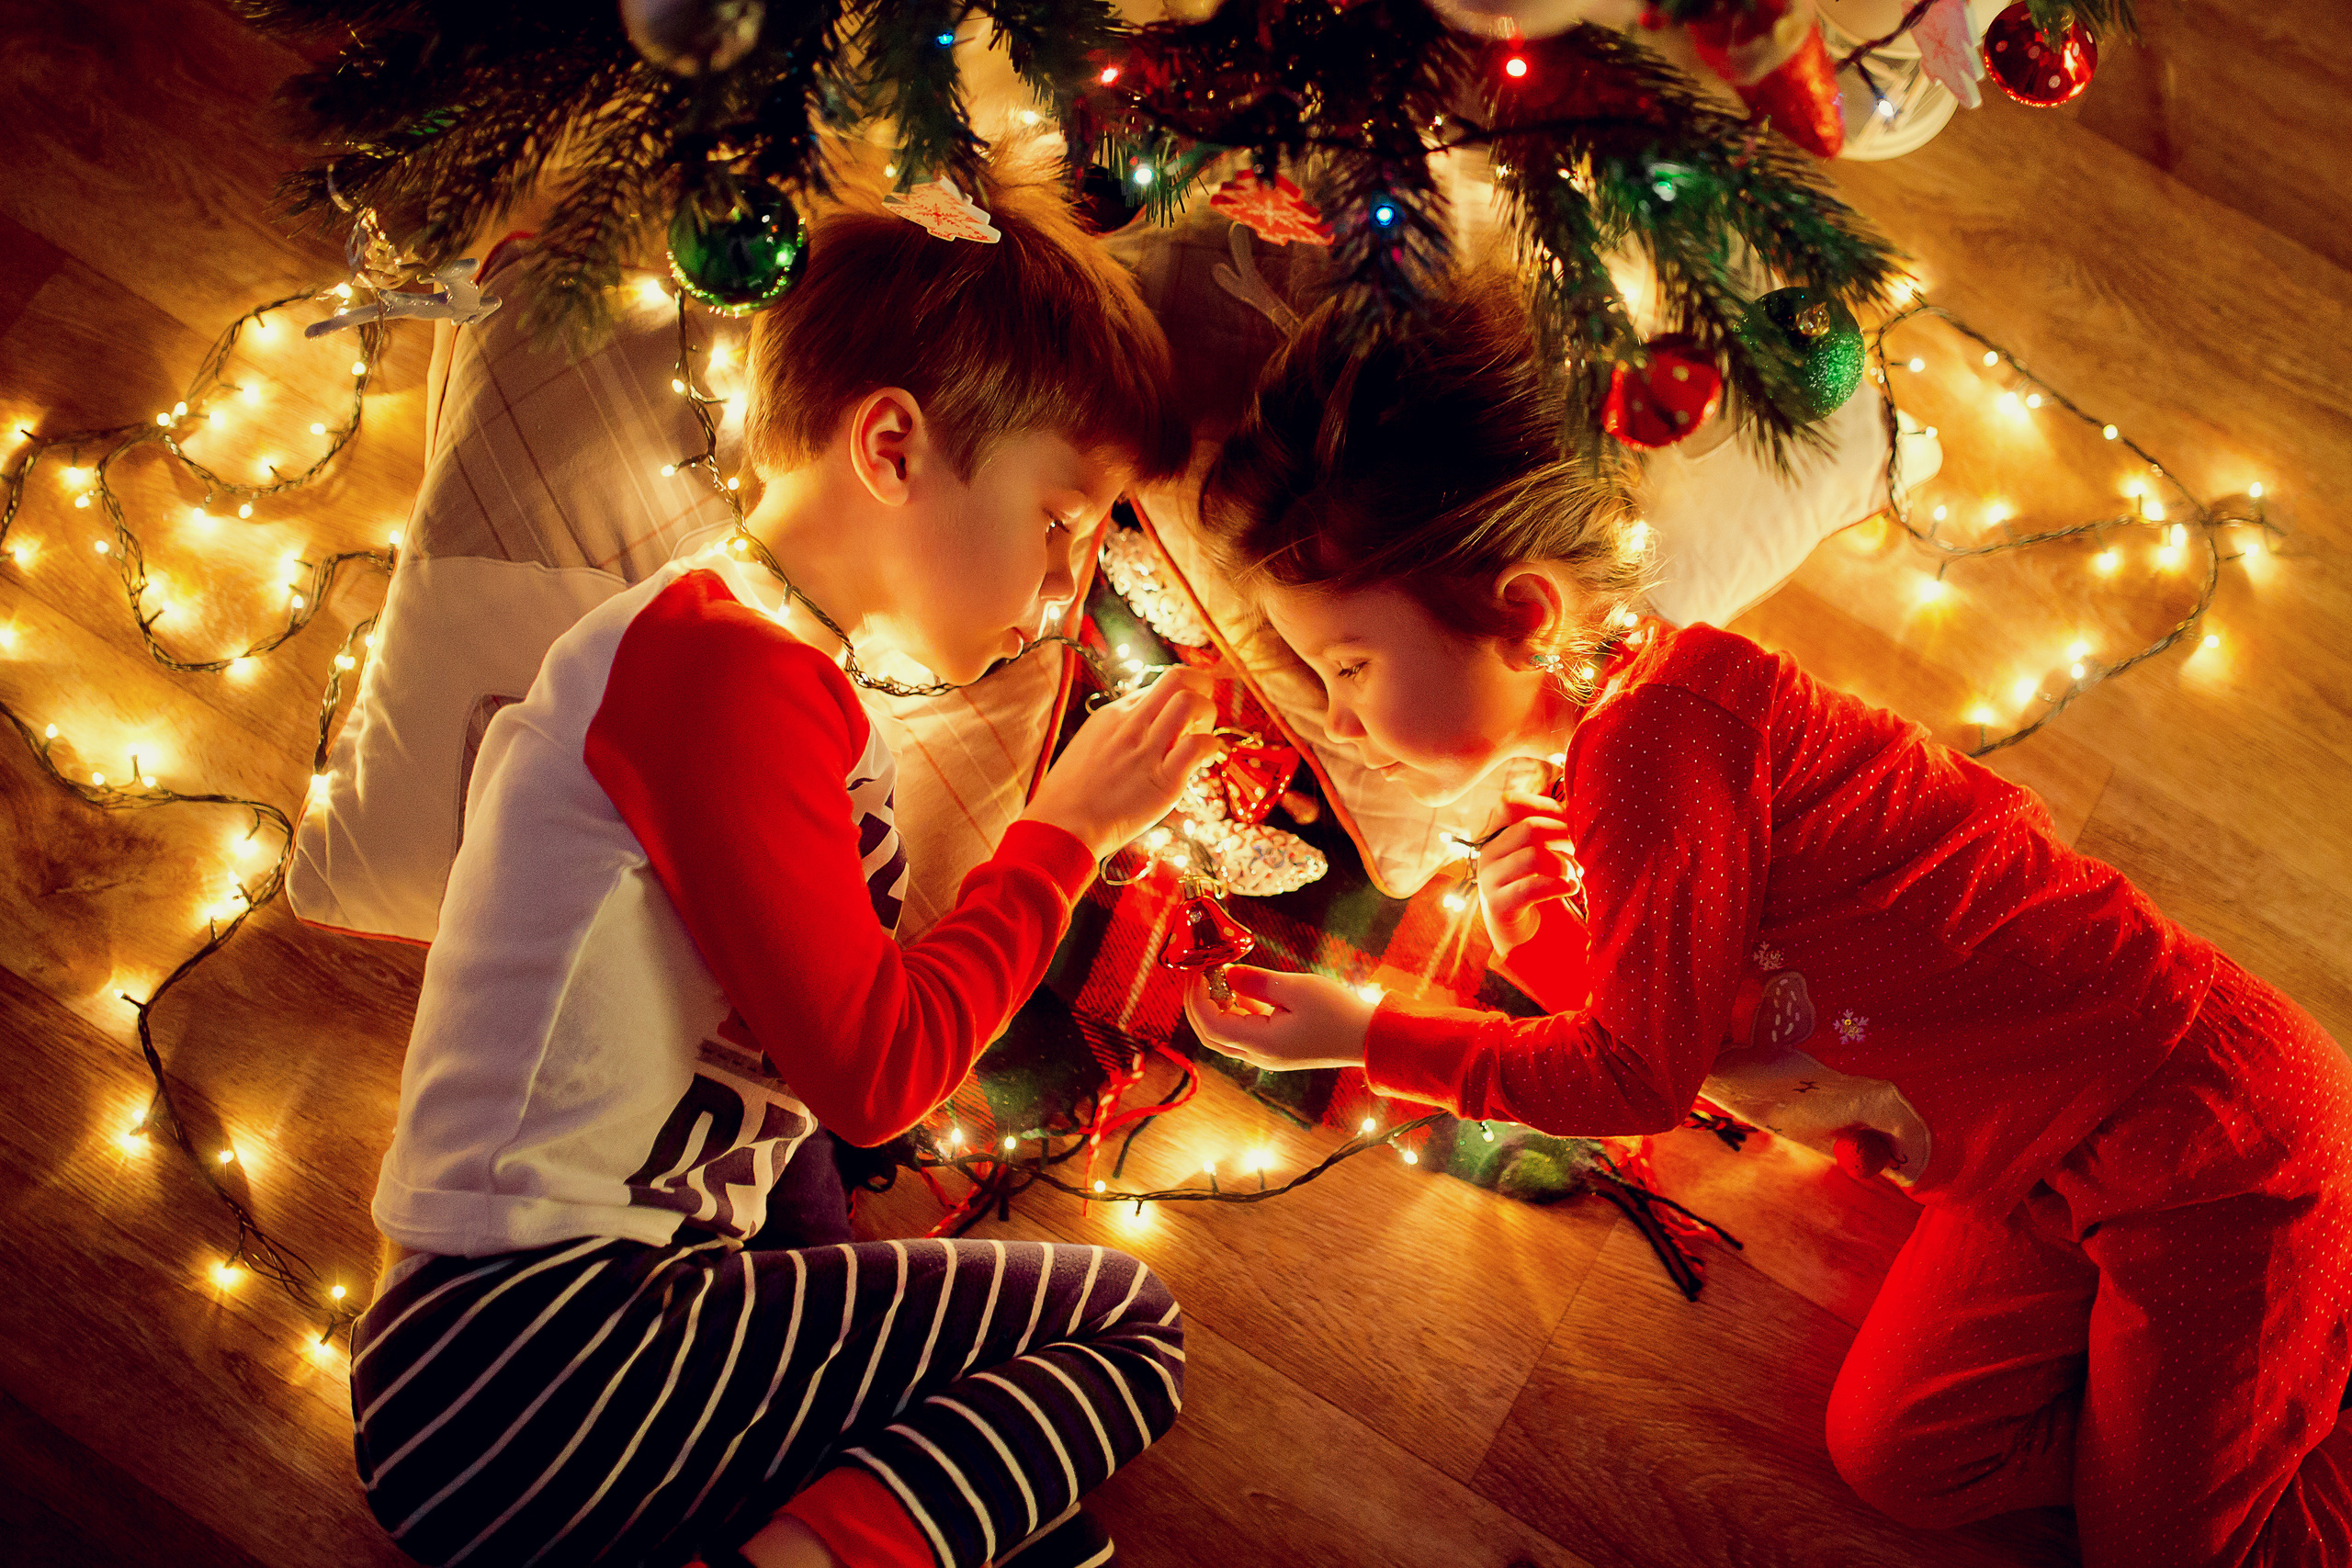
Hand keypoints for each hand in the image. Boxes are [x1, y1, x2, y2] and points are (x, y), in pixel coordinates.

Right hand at [1021, 666, 1221, 860]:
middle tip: (1200, 719)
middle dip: (1202, 689)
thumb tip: (1144, 730)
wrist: (1062, 826)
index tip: (1180, 721)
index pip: (1160, 684)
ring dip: (1208, 716)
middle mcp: (1131, 724)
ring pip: (1190, 703)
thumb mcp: (1090, 745)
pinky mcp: (1163, 780)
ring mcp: (1147, 750)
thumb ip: (1118, 732)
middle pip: (1179, 676)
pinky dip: (1211, 748)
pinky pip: (1198, 746)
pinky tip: (1204, 763)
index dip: (1179, 696)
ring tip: (1200, 739)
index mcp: (1114, 714)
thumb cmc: (1073, 794)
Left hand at [1182, 966, 1373, 1073]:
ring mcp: (1266, 1056)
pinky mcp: (1275, 1050)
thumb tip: (1226, 974)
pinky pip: (1243, 1033)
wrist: (1370, 1039)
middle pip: (1210, 1034)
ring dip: (1215, 1006)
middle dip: (1198, 1002)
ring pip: (1224, 1035)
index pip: (1210, 1024)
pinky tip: (1238, 988)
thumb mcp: (1296, 989)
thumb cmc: (1338, 1012)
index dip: (1197, 996)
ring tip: (1217, 974)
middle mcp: (1258, 1056)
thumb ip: (1257, 982)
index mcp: (1260, 1044)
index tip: (1198, 968)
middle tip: (1199, 971)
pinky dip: (1233, 1011)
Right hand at [1477, 789, 1579, 953]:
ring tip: (1577, 873)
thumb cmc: (1536, 888)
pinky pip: (1531, 888)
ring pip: (1533, 855)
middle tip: (1583, 851)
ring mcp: (1489, 880)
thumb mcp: (1538, 854)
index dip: (1544, 807)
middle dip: (1565, 837)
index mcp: (1495, 836)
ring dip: (1564, 863)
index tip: (1570, 822)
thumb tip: (1577, 808)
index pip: (1509, 804)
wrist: (1522, 938)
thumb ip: (1548, 831)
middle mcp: (1487, 854)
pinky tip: (1572, 888)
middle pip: (1529, 828)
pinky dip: (1559, 885)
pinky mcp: (1498, 906)